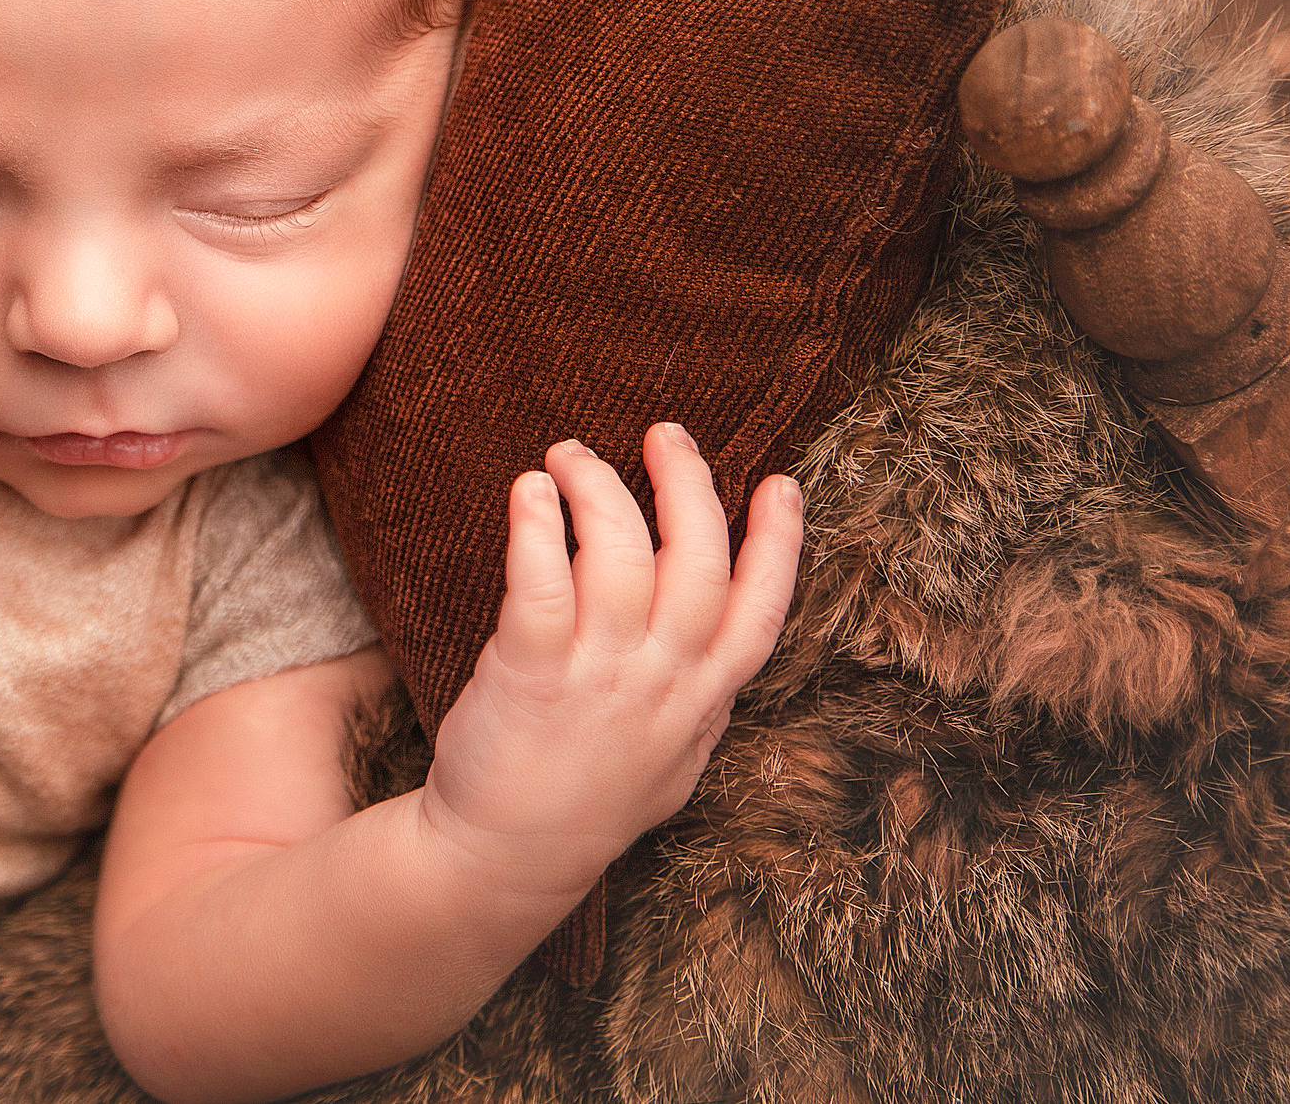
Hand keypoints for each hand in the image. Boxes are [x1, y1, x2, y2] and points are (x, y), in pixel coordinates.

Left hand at [420, 425, 801, 897]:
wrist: (508, 854)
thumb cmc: (589, 800)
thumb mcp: (674, 761)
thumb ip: (702, 702)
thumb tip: (724, 654)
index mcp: (701, 699)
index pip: (760, 613)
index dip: (778, 545)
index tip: (781, 484)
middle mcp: (662, 680)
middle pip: (698, 562)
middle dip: (689, 485)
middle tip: (665, 434)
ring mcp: (600, 675)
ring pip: (621, 554)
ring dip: (600, 488)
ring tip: (570, 455)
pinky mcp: (532, 670)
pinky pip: (543, 579)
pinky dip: (539, 524)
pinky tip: (529, 491)